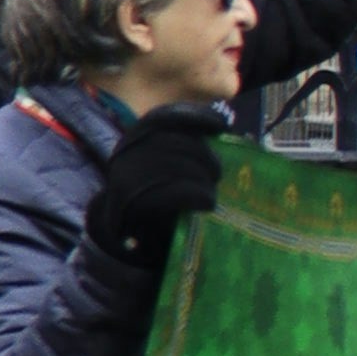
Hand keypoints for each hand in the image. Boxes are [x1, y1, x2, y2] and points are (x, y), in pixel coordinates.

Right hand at [89, 108, 224, 265]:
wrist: (127, 239)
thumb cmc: (155, 200)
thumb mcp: (165, 167)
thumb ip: (185, 149)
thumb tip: (232, 134)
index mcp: (133, 140)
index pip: (163, 117)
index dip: (194, 116)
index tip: (221, 125)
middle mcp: (124, 155)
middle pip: (170, 141)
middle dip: (201, 154)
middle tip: (218, 171)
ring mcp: (124, 179)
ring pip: (172, 165)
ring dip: (200, 176)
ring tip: (213, 189)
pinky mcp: (131, 205)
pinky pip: (171, 193)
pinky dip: (196, 194)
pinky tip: (207, 201)